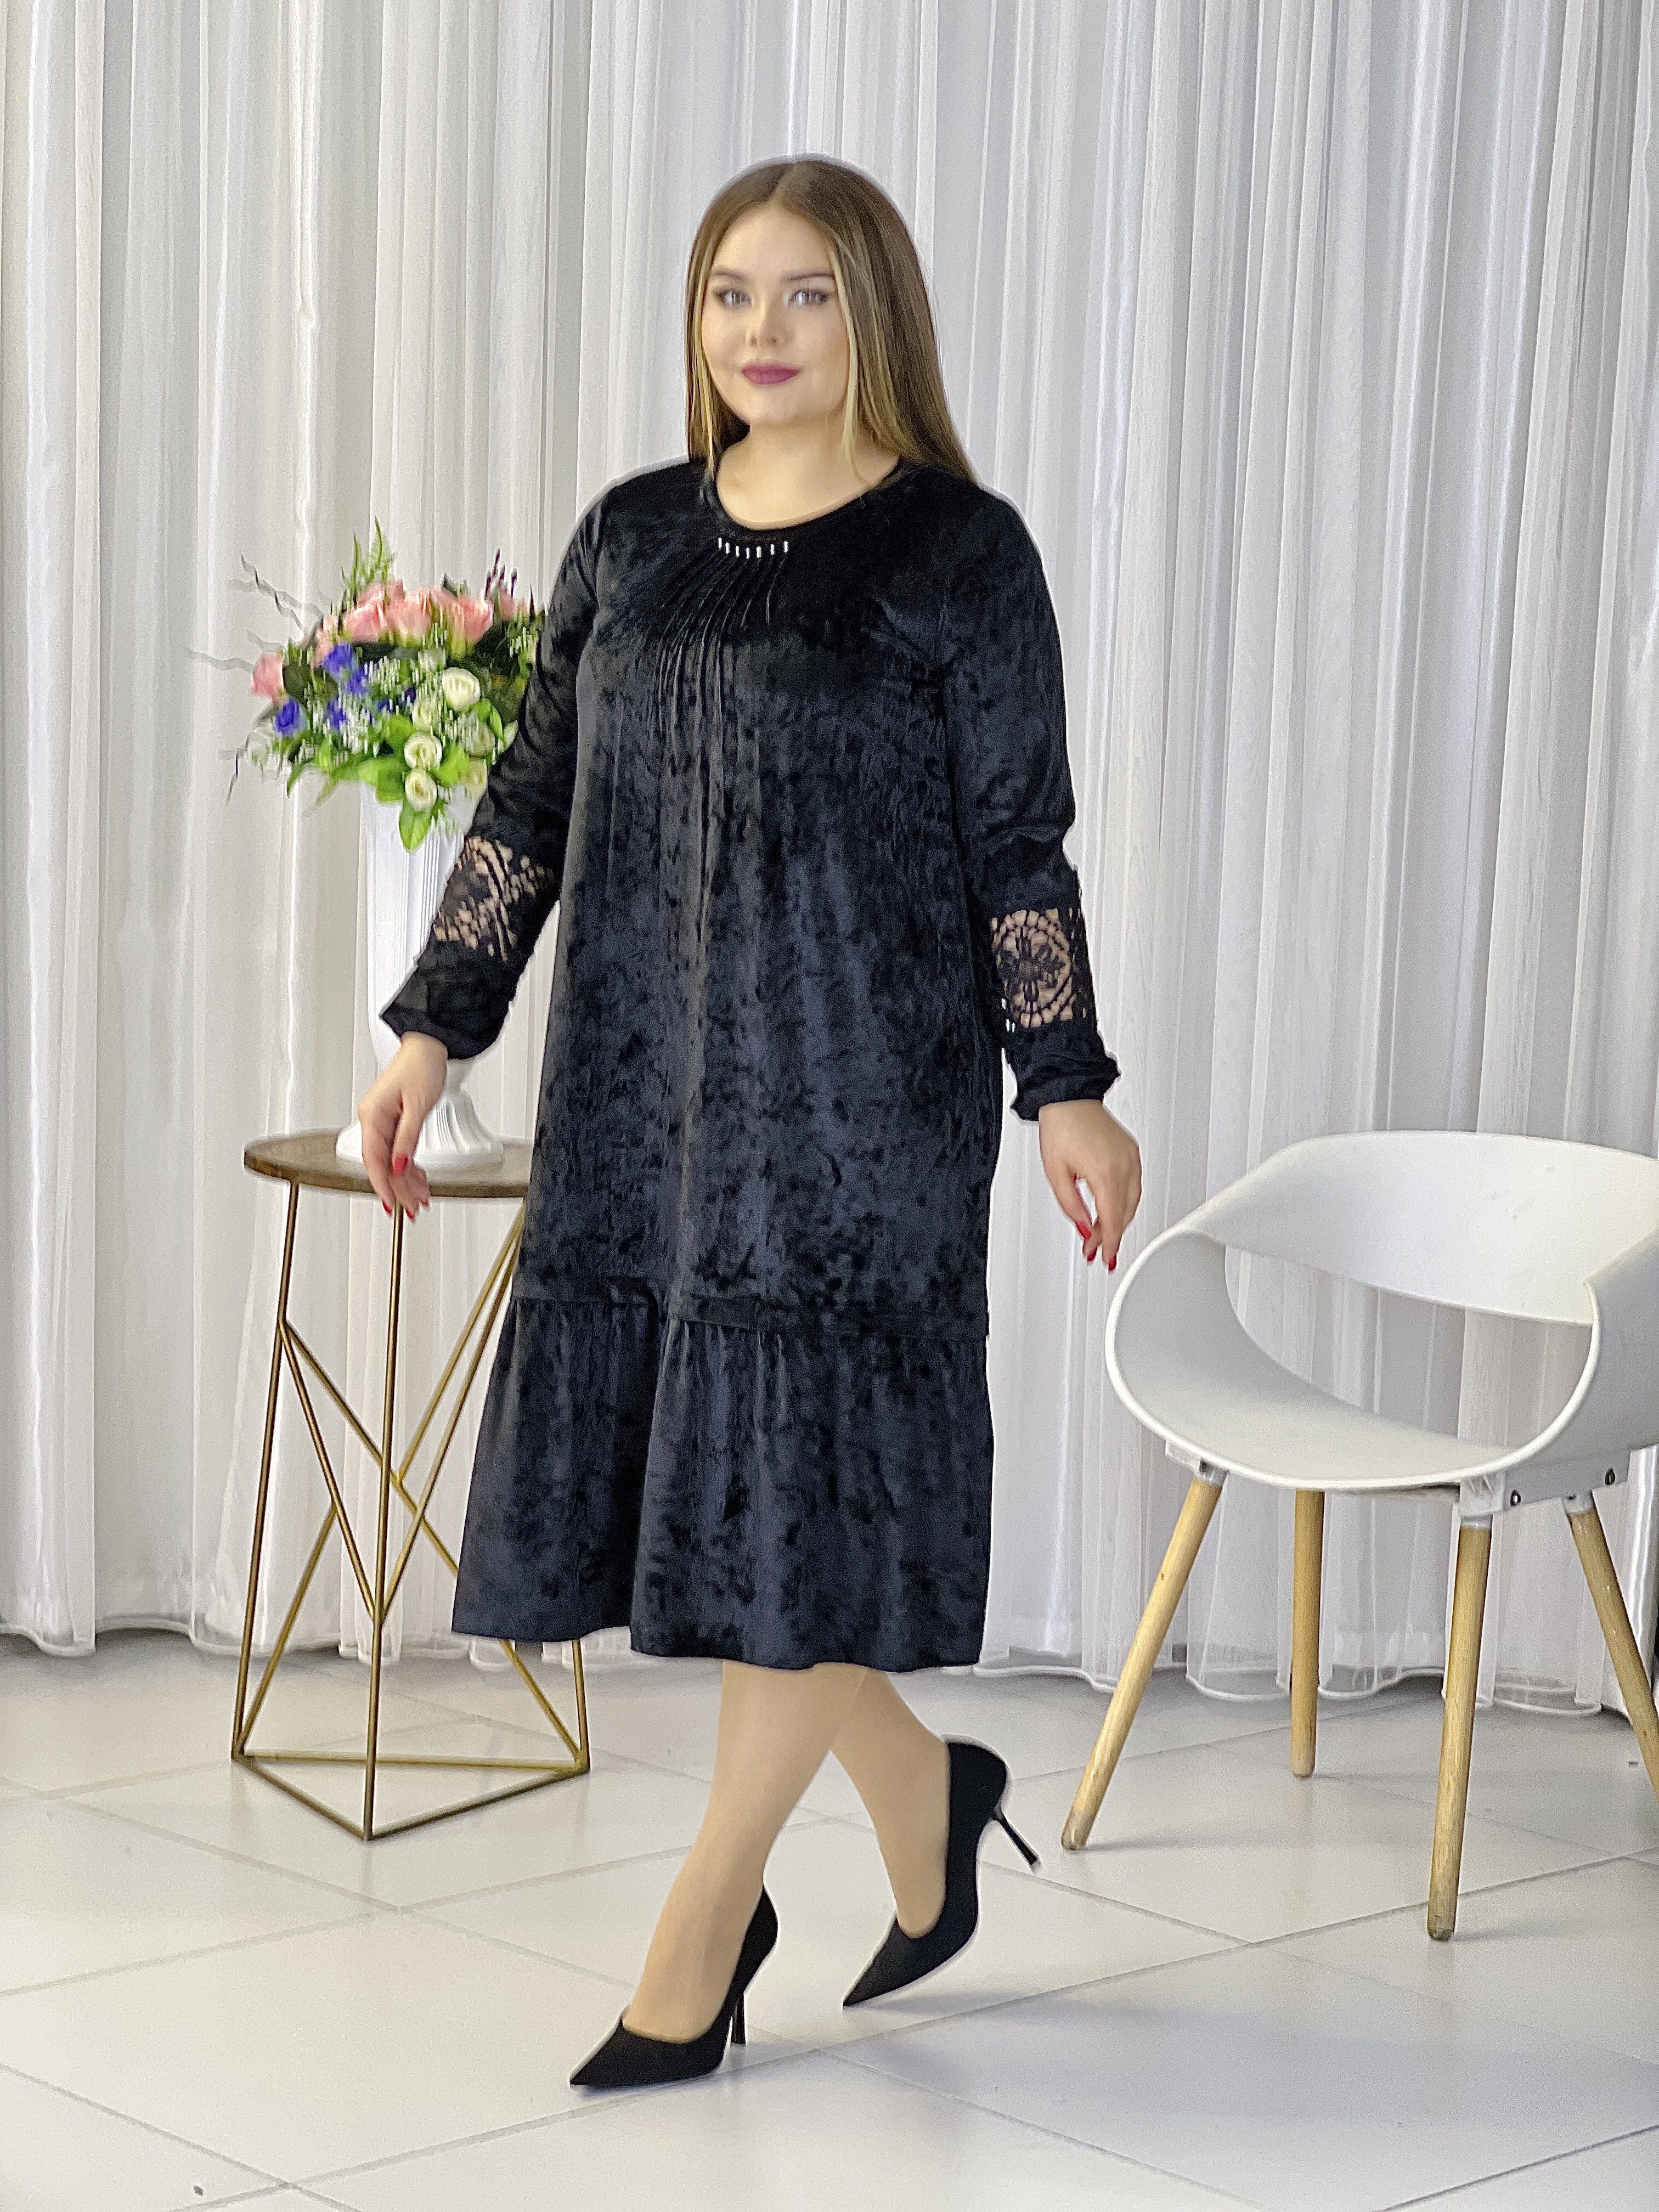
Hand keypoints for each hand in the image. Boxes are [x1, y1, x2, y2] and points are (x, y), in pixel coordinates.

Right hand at [357, 1033, 447, 1218]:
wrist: (427, 1047)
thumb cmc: (421, 1066)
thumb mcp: (418, 1105)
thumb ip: (407, 1138)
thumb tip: (399, 1166)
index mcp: (373, 1115)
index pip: (374, 1159)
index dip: (383, 1185)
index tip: (392, 1203)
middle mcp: (373, 1120)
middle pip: (383, 1164)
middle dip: (399, 1188)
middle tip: (414, 1207)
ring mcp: (383, 1122)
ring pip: (391, 1160)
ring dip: (406, 1181)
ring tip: (420, 1198)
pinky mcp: (393, 1122)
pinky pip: (397, 1151)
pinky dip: (409, 1166)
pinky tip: (418, 1179)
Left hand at [1036, 1098, 1141, 1269]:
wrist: (1069, 1097)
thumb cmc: (1061, 1127)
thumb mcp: (1056, 1173)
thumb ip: (1071, 1206)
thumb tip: (1084, 1230)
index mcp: (1104, 1172)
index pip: (1112, 1219)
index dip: (1110, 1244)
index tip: (1106, 1258)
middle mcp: (1123, 1165)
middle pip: (1124, 1213)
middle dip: (1111, 1235)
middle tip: (1095, 1250)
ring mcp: (1131, 1158)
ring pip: (1132, 1201)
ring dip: (1119, 1220)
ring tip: (1101, 1233)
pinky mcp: (1132, 1152)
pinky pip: (1135, 1185)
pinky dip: (1125, 1202)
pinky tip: (1112, 1209)